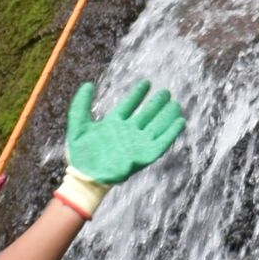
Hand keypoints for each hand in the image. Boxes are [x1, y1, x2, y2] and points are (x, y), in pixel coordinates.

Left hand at [64, 79, 185, 189]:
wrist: (87, 177)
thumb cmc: (81, 155)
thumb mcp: (78, 126)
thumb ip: (81, 105)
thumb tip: (87, 85)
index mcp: (113, 125)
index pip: (128, 105)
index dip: (137, 95)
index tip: (146, 83)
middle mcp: (128, 132)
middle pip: (146, 115)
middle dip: (156, 103)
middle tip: (166, 92)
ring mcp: (137, 143)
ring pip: (156, 126)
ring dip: (166, 116)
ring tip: (176, 104)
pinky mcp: (145, 155)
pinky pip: (162, 143)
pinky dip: (171, 133)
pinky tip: (180, 122)